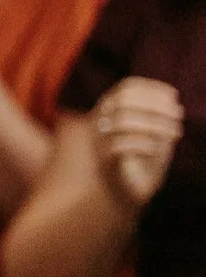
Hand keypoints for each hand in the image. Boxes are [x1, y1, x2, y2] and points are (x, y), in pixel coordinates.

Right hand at [92, 76, 183, 210]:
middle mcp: (99, 121)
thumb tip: (172, 101)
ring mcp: (98, 141)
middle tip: (179, 115)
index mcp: (110, 109)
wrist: (130, 190)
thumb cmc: (144, 156)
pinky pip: (120, 146)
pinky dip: (144, 144)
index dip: (152, 88)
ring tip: (175, 133)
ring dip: (155, 125)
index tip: (175, 97)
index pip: (126, 87)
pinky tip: (157, 150)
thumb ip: (157, 113)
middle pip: (123, 101)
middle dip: (155, 105)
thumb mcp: (154, 129)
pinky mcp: (103, 161)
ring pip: (122, 122)